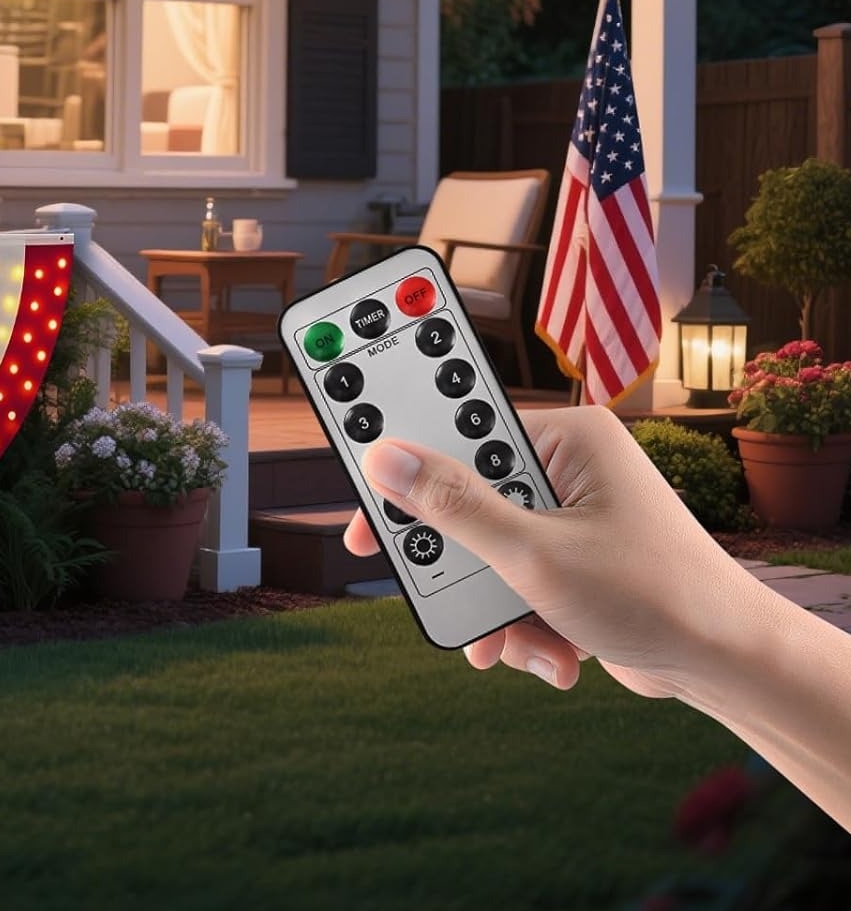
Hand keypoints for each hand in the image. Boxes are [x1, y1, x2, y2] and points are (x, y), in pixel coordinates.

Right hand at [343, 406, 764, 699]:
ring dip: (490, 606)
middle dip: (459, 561)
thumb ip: (454, 505)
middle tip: (431, 584)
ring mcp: (567, 518)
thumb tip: (385, 459)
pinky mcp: (569, 563)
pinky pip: (511, 582)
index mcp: (567, 436)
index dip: (409, 460)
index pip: (462, 428)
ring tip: (512, 639)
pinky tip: (553, 652)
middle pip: (466, 498)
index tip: (366, 495)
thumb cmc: (657, 595)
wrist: (731, 668)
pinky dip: (518, 623)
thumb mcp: (535, 551)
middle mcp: (565, 468)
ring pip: (484, 551)